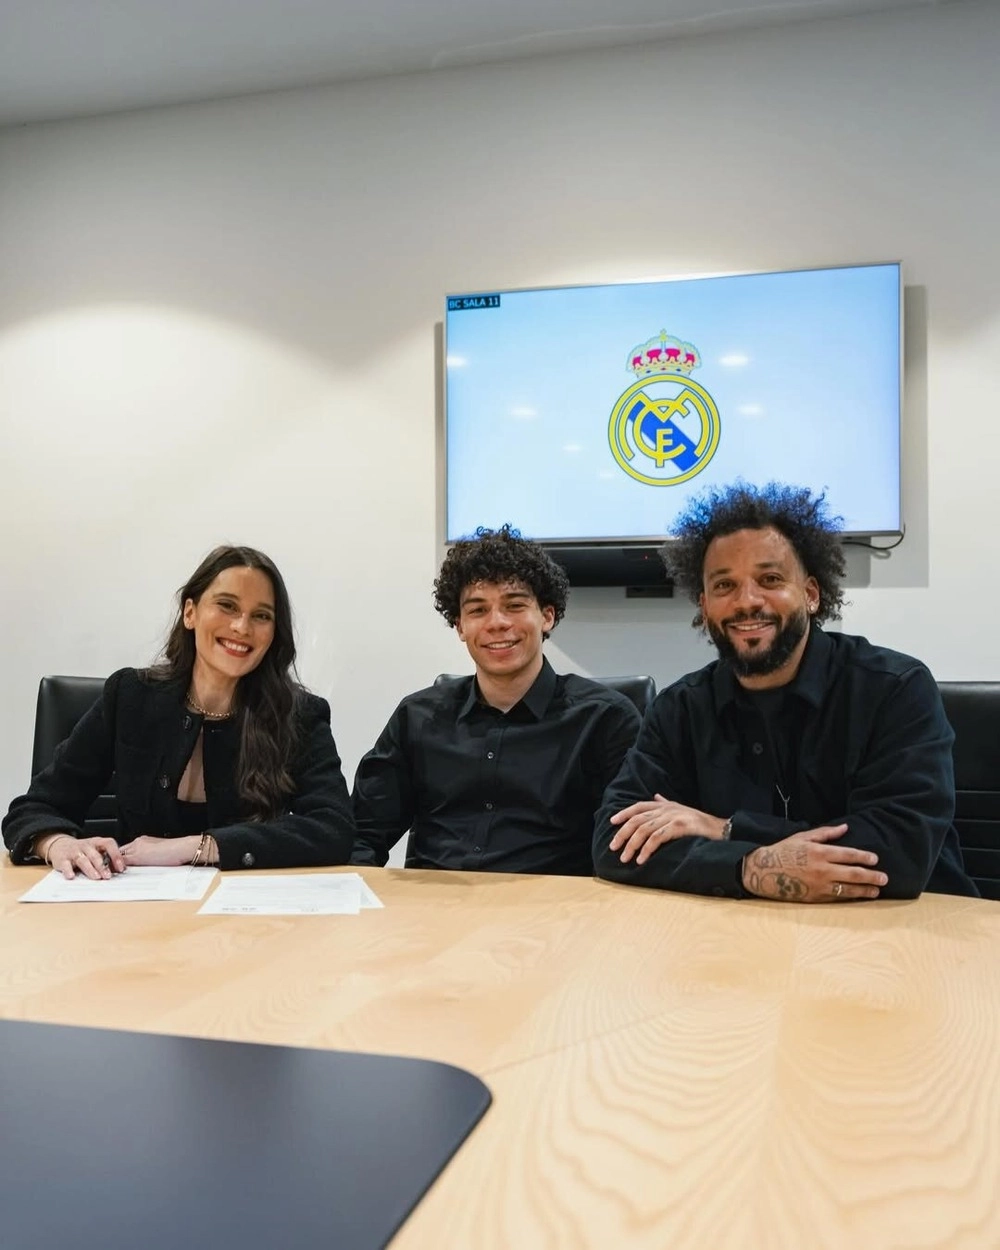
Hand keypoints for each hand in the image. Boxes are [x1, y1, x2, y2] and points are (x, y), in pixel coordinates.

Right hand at [37, 834, 125, 881]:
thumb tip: (119, 871)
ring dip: (90, 869)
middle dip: (103, 866)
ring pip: (83, 860)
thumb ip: (106, 858)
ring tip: (96, 877)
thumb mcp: (95, 850)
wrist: (60, 846)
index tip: (121, 867)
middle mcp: (86, 846)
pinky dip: (68, 871)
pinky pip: (66, 865)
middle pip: (95, 855)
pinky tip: (72, 876)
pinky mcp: (63, 859)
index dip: (116, 855)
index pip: (109, 844)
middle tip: (108, 876)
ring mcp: (74, 852)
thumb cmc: (83, 851)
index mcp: (96, 842)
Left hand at [121, 835, 201, 866]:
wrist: (181, 848)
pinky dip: (119, 868)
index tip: (121, 863)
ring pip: (119, 857)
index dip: (123, 856)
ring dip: (116, 865)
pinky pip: (123, 863)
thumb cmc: (176, 851)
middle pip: (121, 851)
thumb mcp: (160, 850)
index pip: (128, 848)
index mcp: (144, 840)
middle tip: (114, 869)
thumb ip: (150, 853)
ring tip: (114, 872)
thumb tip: (148, 861)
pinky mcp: (138, 857)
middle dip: (117, 860)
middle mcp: (139, 842)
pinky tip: (119, 874)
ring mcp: (137, 848)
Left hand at [609, 795, 727, 864]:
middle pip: (637, 819)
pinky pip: (657, 838)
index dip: (624, 813)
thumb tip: (656, 796)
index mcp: (664, 805)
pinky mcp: (679, 827)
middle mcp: (666, 809)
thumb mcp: (681, 810)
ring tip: (625, 858)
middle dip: (623, 833)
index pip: (639, 806)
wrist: (720, 829)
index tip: (612, 822)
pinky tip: (641, 859)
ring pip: (644, 830)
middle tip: (614, 847)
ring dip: (632, 845)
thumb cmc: (700, 823)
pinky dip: (646, 849)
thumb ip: (666, 803)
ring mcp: (672, 817)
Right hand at [741, 825, 887, 902]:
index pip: (848, 854)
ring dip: (864, 890)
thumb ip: (826, 833)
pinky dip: (849, 897)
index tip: (875, 859)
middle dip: (871, 876)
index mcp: (819, 852)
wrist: (764, 871)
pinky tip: (858, 896)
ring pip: (848, 890)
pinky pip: (837, 898)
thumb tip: (845, 828)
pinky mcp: (815, 897)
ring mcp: (819, 886)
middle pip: (853, 874)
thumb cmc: (784, 851)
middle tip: (884, 878)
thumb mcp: (803, 837)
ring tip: (876, 891)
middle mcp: (822, 870)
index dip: (864, 857)